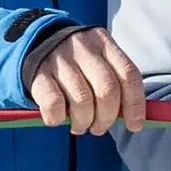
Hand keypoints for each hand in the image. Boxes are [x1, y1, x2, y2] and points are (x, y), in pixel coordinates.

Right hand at [25, 26, 146, 135]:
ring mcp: (59, 59)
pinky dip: (59, 119)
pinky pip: (54, 104)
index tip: (134, 125)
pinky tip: (59, 118)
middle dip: (107, 117)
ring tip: (81, 126)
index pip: (128, 73)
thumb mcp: (99, 63)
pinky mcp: (38, 74)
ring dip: (84, 121)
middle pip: (107, 89)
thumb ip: (117, 84)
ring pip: (82, 100)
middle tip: (99, 128)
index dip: (135, 103)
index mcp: (104, 43)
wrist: (36, 46)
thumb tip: (133, 119)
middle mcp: (83, 48)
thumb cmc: (77, 64)